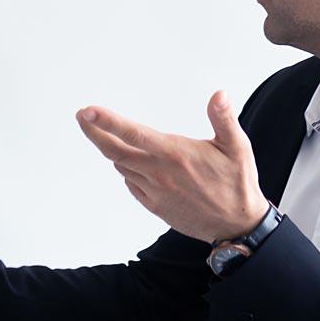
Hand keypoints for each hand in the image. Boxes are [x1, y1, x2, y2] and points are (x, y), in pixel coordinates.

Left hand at [77, 90, 270, 242]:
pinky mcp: (153, 204)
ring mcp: (153, 191)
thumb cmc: (237, 183)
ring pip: (122, 165)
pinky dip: (127, 169)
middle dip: (94, 132)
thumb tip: (219, 95)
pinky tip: (131, 162)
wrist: (236, 225)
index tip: (87, 111)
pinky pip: (131, 182)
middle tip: (82, 117)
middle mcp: (158, 172)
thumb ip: (224, 119)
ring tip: (107, 135)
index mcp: (174, 154)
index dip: (107, 122)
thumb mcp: (237, 147)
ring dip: (112, 150)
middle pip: (114, 150)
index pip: (132, 134)